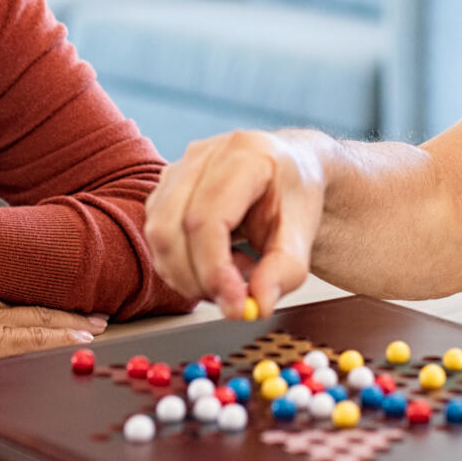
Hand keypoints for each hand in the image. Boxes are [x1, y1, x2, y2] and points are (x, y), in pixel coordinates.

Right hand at [0, 291, 103, 370]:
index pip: (16, 298)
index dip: (45, 303)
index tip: (69, 305)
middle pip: (35, 307)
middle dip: (68, 313)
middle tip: (99, 316)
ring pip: (41, 321)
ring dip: (72, 325)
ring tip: (99, 326)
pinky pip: (31, 339)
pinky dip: (58, 337)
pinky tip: (80, 339)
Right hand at [144, 129, 328, 317]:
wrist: (290, 170)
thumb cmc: (295, 194)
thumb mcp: (303, 234)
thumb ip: (285, 271)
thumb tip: (257, 305)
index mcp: (245, 154)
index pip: (208, 218)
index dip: (214, 268)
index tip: (234, 305)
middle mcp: (204, 154)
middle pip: (171, 228)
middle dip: (196, 279)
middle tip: (231, 303)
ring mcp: (179, 168)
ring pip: (158, 235)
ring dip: (188, 274)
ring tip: (233, 274)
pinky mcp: (166, 187)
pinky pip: (158, 237)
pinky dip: (183, 264)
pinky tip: (218, 261)